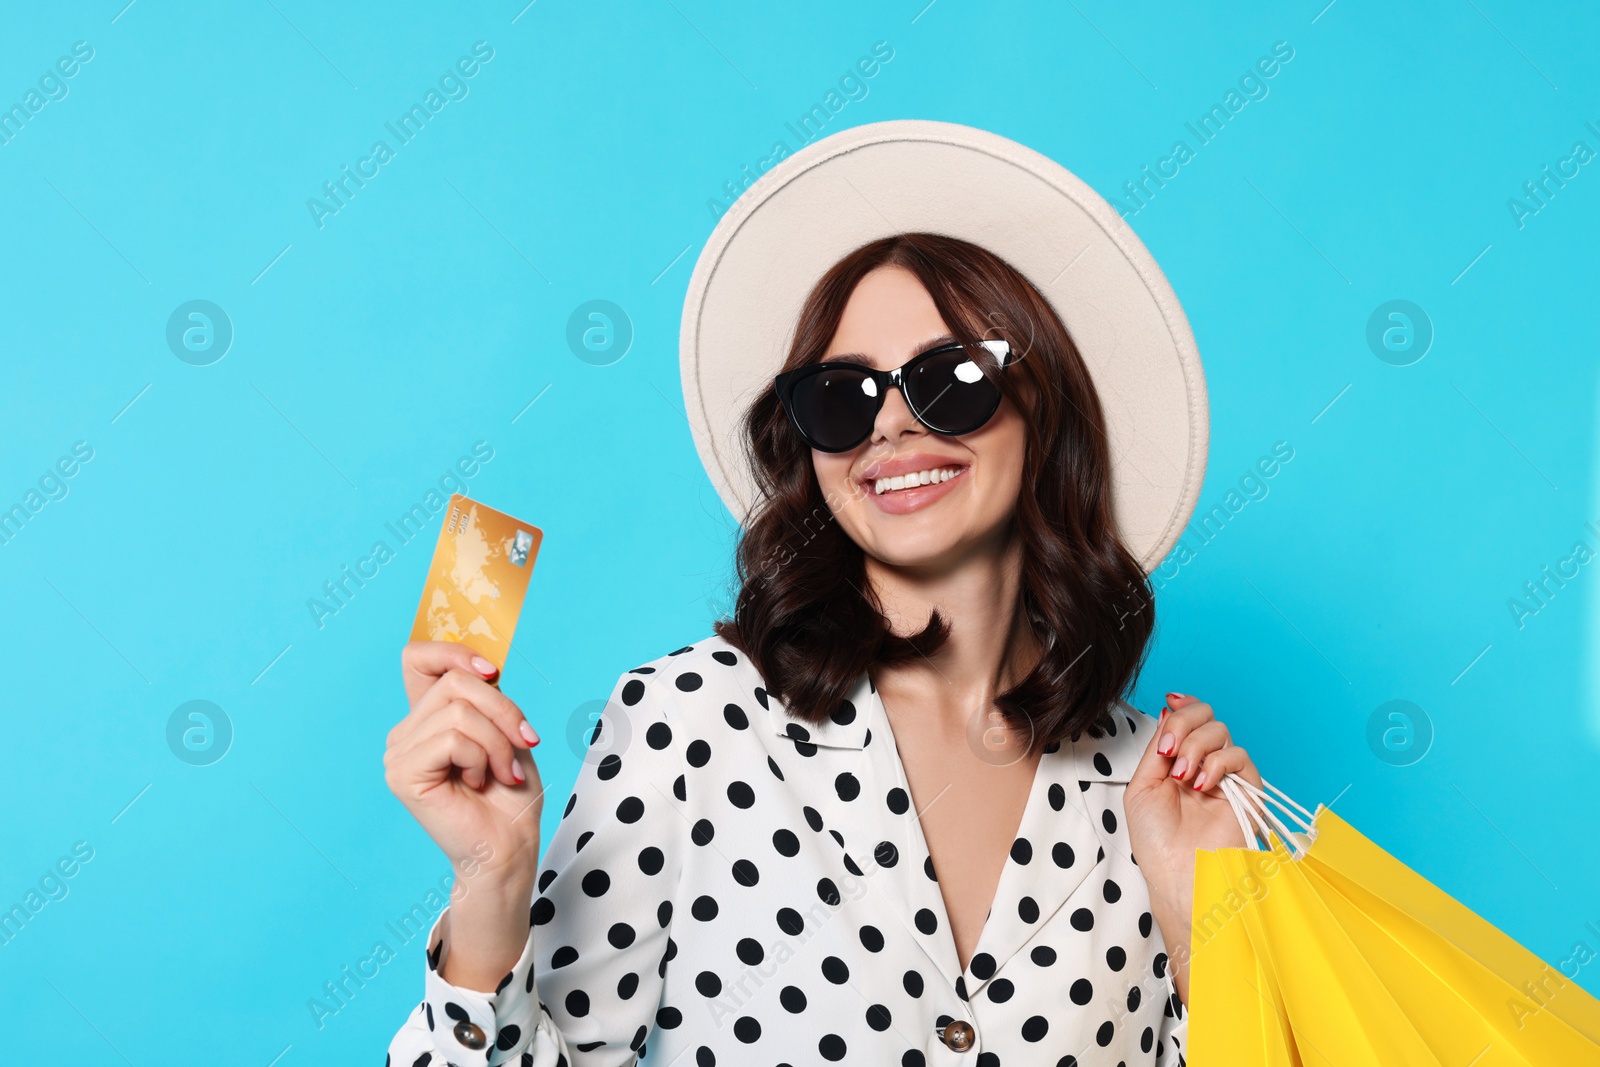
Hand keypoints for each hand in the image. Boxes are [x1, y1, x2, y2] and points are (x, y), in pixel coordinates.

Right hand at [384, 641, 544, 988]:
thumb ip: (486, 696)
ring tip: (503, 771)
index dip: (453, 652)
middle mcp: (406, 732)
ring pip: (458, 710)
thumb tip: (484, 665)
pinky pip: (452, 738)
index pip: (417, 658)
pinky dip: (482, 757)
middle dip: (502, 709)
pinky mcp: (403, 774)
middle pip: (454, 681)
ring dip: (497, 741)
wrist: (509, 847)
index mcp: (428, 717)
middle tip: (525, 742)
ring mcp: (399, 753)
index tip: (492, 672)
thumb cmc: (510, 795)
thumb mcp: (506, 730)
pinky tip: (481, 782)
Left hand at [1123, 693, 1262, 1004]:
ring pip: (1221, 731)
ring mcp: (1224, 777)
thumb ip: (1158, 748)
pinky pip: (1239, 757)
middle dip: (1185, 725)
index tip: (1170, 704)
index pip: (1187, 718)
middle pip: (1206, 716)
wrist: (1177, 873)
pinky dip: (1217, 763)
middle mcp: (1202, 764)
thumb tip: (1168, 709)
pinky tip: (1202, 784)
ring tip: (1183, 776)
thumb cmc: (1156, 840)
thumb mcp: (1143, 785)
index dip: (1182, 707)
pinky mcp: (1246, 791)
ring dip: (1196, 747)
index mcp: (1177, 762)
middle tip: (1170, 752)